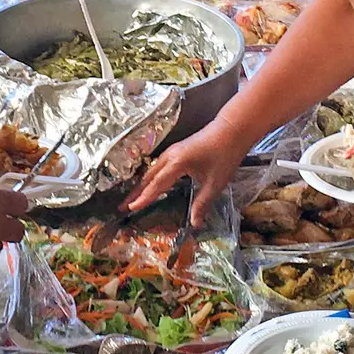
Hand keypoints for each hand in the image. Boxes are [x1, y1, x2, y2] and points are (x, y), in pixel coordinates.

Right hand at [125, 120, 245, 225]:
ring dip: (142, 185)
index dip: (143, 198)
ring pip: (152, 171)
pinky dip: (151, 178)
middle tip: (122, 207)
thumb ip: (202, 203)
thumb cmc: (224, 155)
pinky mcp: (176, 151)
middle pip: (148, 177)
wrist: (231, 130)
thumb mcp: (215, 183)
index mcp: (177, 164)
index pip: (156, 185)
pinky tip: (151, 185)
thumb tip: (194, 223)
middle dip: (135, 193)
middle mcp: (170, 157)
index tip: (130, 209)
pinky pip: (158, 167)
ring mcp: (172, 152)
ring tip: (133, 199)